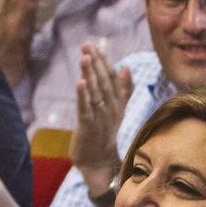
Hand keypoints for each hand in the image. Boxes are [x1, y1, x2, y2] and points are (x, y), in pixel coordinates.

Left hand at [71, 42, 131, 194]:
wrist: (99, 161)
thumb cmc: (104, 133)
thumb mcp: (117, 110)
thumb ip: (123, 89)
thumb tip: (126, 67)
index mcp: (118, 103)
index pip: (112, 78)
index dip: (104, 62)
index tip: (97, 46)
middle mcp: (111, 108)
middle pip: (103, 81)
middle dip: (95, 62)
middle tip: (87, 45)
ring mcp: (100, 117)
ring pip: (95, 92)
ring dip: (90, 74)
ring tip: (85, 57)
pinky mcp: (88, 126)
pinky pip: (85, 108)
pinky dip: (82, 95)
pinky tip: (79, 82)